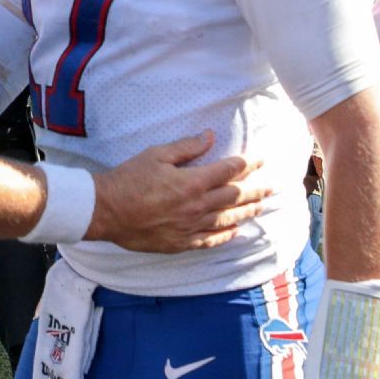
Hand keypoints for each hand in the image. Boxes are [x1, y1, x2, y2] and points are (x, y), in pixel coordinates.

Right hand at [87, 130, 267, 252]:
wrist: (106, 210)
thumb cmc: (128, 178)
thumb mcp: (156, 154)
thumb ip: (186, 147)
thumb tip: (210, 136)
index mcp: (191, 182)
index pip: (228, 172)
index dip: (246, 164)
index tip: (259, 160)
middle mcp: (196, 207)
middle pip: (234, 197)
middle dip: (256, 190)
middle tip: (273, 186)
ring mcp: (189, 227)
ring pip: (227, 220)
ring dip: (247, 212)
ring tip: (262, 207)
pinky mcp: (180, 243)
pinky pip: (210, 240)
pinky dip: (225, 235)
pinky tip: (235, 232)